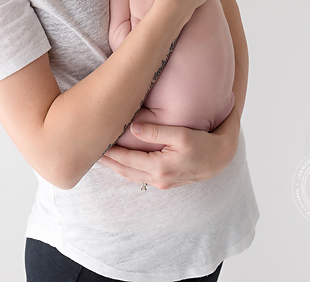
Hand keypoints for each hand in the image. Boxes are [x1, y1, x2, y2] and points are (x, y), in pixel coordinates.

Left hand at [98, 109, 239, 189]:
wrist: (222, 157)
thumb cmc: (203, 143)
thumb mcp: (181, 134)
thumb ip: (156, 131)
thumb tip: (131, 128)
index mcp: (160, 167)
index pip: (126, 160)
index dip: (109, 153)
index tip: (94, 143)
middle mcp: (159, 178)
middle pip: (124, 170)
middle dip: (107, 162)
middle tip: (88, 151)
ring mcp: (163, 182)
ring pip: (131, 175)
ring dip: (115, 166)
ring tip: (100, 156)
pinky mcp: (166, 180)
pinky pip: (140, 176)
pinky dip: (127, 169)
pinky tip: (121, 162)